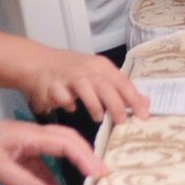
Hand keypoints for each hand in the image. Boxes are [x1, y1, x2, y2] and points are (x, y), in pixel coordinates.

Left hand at [0, 105, 106, 184]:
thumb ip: (22, 181)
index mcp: (33, 136)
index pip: (67, 145)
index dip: (85, 158)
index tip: (99, 174)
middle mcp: (35, 136)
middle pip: (69, 141)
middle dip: (88, 155)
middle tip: (104, 175)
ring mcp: (28, 144)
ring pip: (59, 150)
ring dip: (75, 161)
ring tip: (90, 178)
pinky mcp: (20, 153)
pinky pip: (43, 163)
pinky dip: (53, 175)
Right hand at [19, 44, 150, 123]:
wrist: (38, 62)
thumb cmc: (72, 71)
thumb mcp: (98, 75)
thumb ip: (120, 90)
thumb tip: (145, 103)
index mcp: (101, 66)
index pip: (122, 81)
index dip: (134, 98)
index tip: (144, 114)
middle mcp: (86, 69)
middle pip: (106, 86)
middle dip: (116, 105)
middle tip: (121, 122)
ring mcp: (68, 76)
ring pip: (86, 89)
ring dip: (94, 105)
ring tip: (98, 117)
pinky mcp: (52, 85)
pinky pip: (62, 97)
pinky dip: (68, 103)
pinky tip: (70, 108)